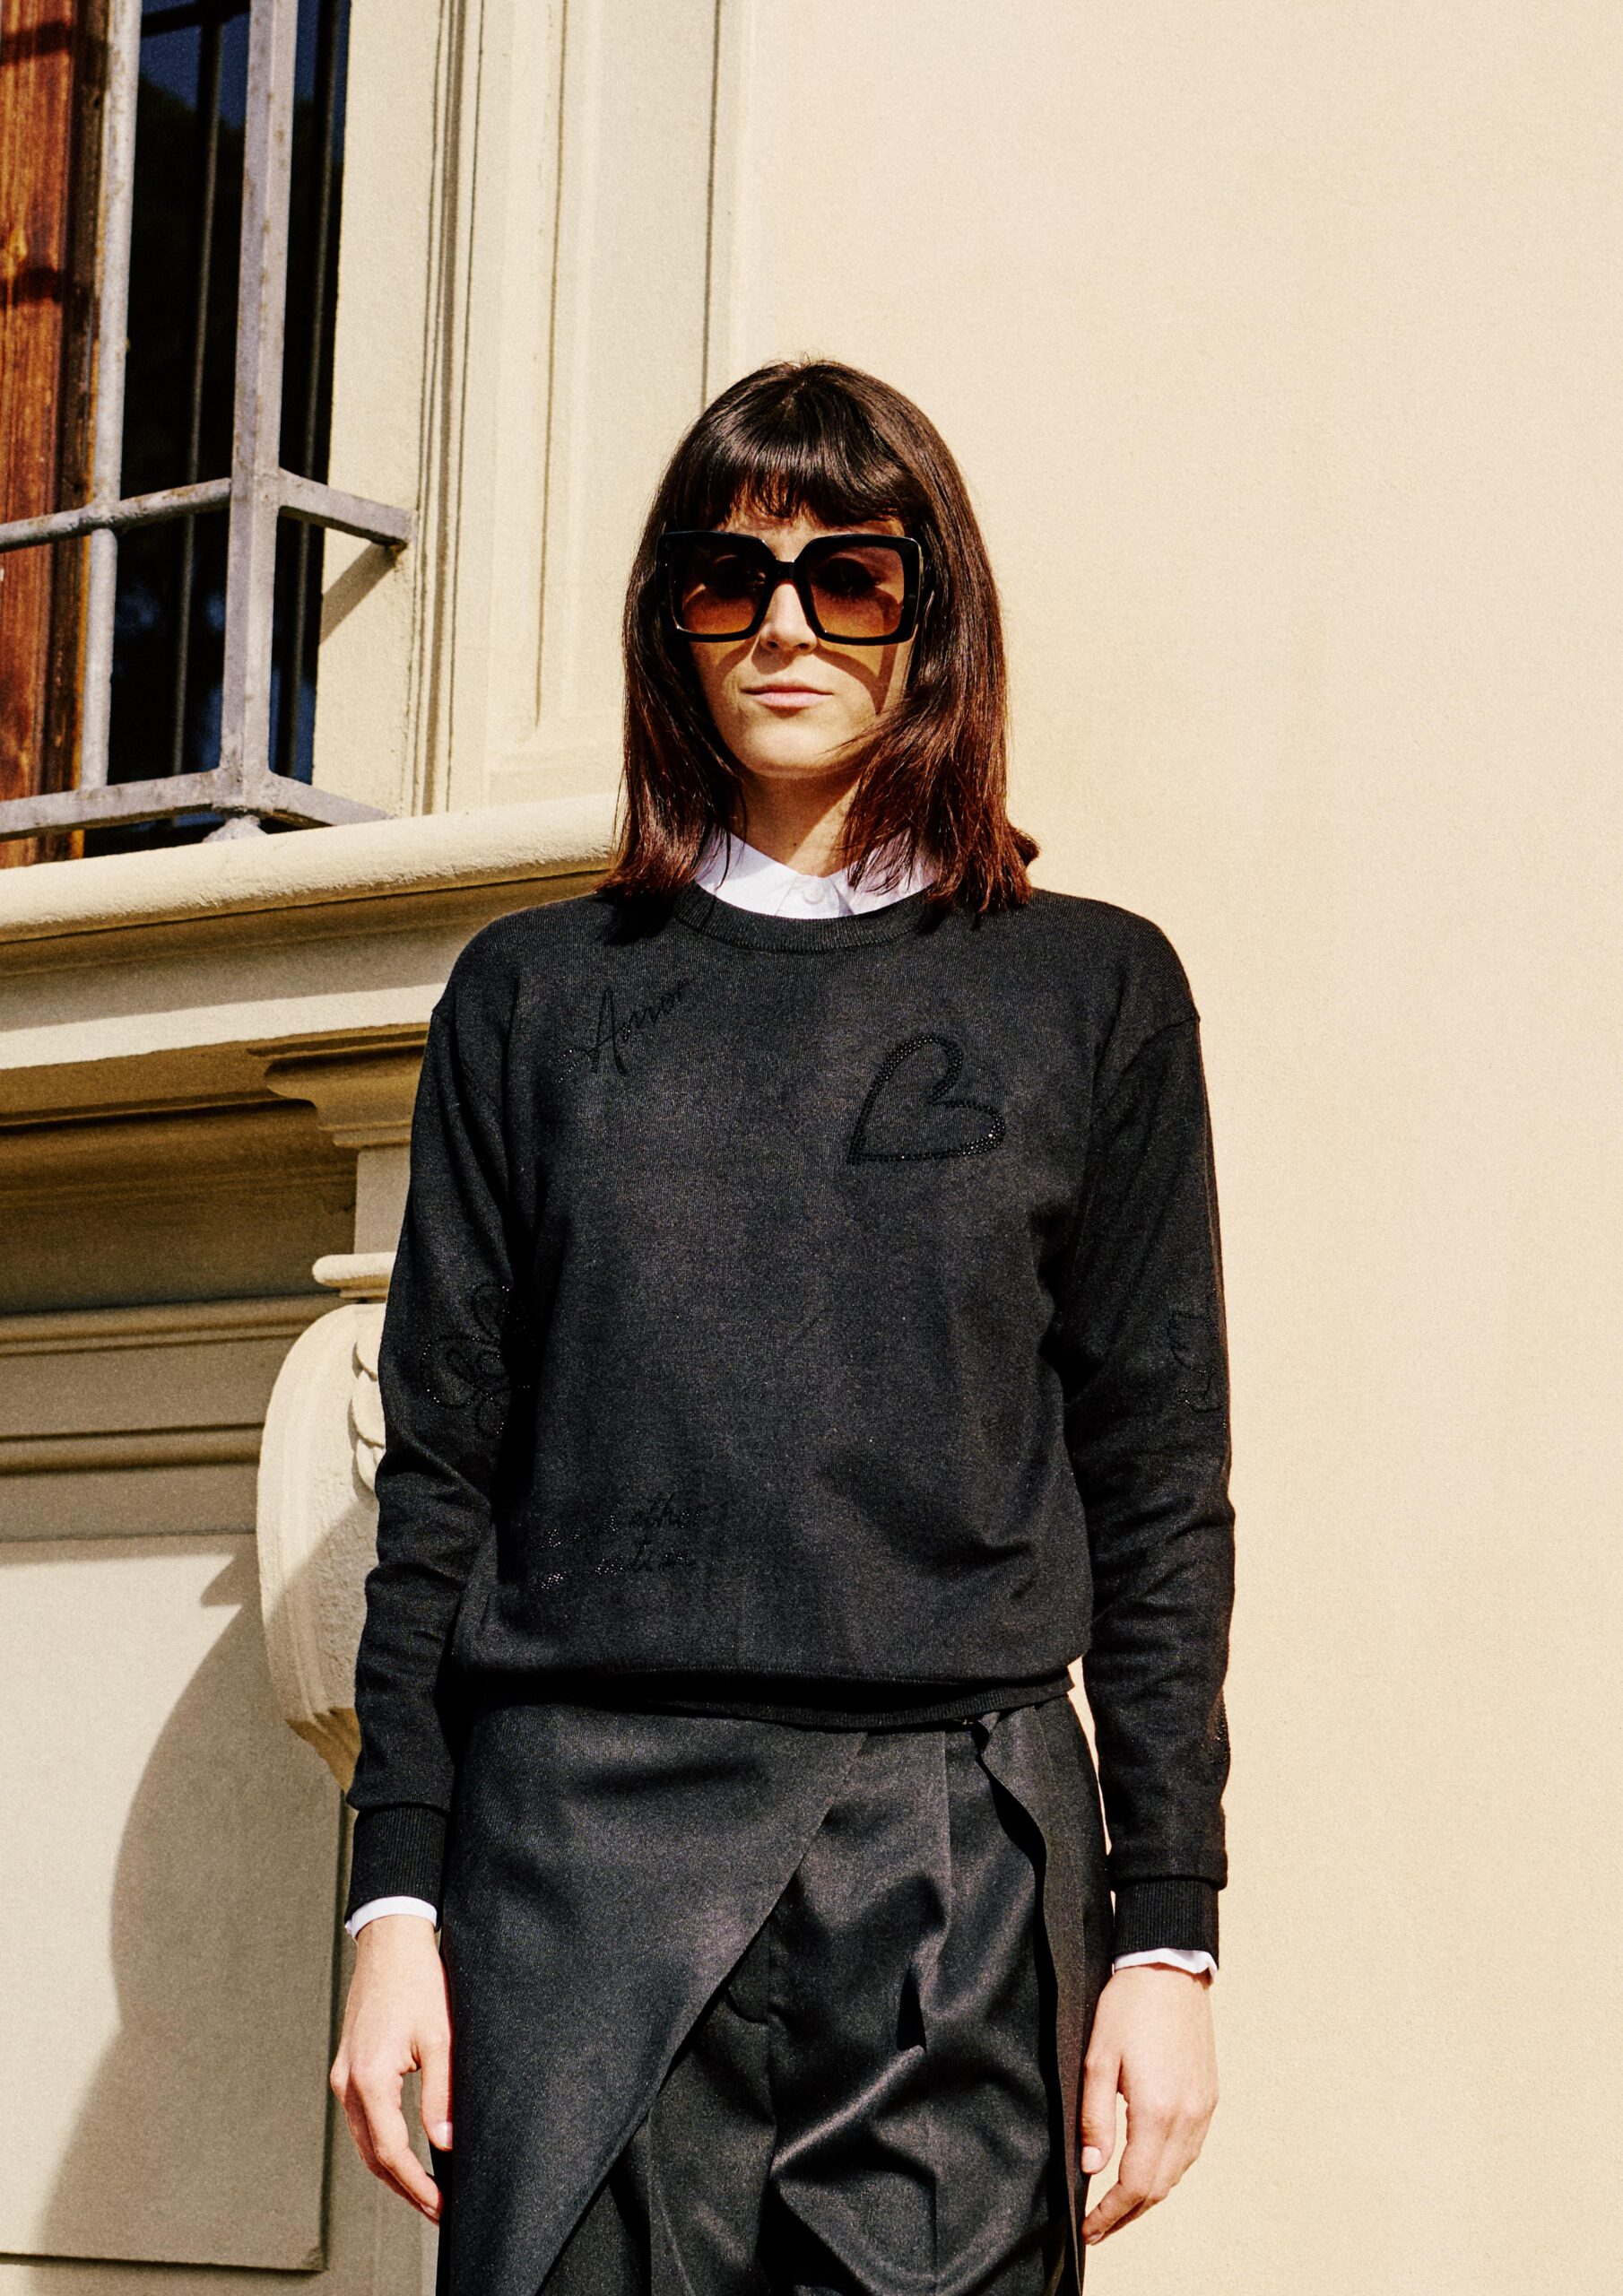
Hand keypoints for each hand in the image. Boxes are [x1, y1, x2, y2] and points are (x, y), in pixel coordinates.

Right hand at [330, 1915, 451, 2221]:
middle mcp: (348, 2082)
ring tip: (423, 2190)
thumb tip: (446, 2144)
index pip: (392, 2152)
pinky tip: (402, 2151)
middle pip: (372, 2155)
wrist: (390, 1942)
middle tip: (436, 2209)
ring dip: (391, 2169)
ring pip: (364, 2140)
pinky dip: (381, 2142)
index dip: (417, 2185)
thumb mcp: (440, 2037)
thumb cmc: (417, 1981)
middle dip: (404, 2187)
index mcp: (369, 2078)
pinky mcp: (347, 2067)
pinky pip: (362, 2119)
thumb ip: (440, 2094)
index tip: (441, 2206)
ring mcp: (343, 2075)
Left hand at [1079, 1963, 1217, 2245]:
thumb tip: (1090, 2166)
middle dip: (1127, 2215)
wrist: (1169, 1968)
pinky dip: (1166, 2171)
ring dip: (1148, 2196)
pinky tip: (1147, 2169)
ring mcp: (1203, 2109)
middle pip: (1159, 2188)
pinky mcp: (1209, 2098)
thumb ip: (1094, 2117)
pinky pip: (1189, 2151)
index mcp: (1157, 2110)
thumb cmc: (1128, 2007)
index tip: (1088, 2228)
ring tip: (1117, 2206)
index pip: (1135, 2185)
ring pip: (1177, 2173)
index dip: (1110, 2213)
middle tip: (1098, 2227)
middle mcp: (1187, 2118)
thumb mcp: (1097, 2058)